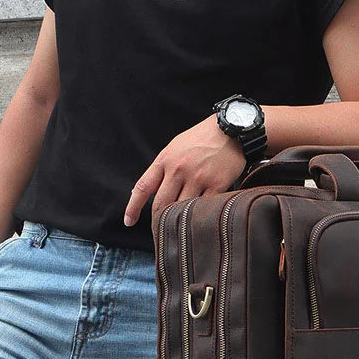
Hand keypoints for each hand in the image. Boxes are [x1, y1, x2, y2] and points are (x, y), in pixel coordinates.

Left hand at [123, 114, 245, 226]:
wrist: (230, 129)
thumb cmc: (201, 139)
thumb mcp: (175, 148)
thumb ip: (162, 169)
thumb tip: (148, 191)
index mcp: (165, 160)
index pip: (143, 187)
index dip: (133, 207)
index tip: (129, 221)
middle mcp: (178, 169)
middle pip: (161, 204)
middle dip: (157, 219)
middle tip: (159, 230)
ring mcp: (198, 177)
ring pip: (182, 208)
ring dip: (179, 220)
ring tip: (180, 227)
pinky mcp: (217, 184)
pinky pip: (204, 207)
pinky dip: (200, 215)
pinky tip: (200, 218)